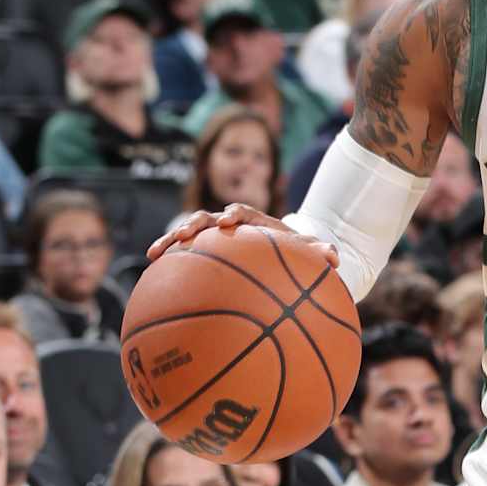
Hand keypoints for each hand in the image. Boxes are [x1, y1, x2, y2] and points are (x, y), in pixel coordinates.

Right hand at [148, 202, 321, 259]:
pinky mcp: (203, 252)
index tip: (229, 221)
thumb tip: (334, 256)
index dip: (234, 214)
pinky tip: (152, 274)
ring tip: (154, 254)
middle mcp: (229, 225)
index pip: (241, 211)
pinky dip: (169, 261)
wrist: (276, 254)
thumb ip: (317, 251)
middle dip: (195, 224)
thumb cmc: (290, 252)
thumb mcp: (305, 252)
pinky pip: (183, 256)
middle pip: (208, 218)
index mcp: (252, 221)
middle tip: (185, 234)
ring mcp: (213, 238)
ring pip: (189, 235)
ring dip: (172, 240)